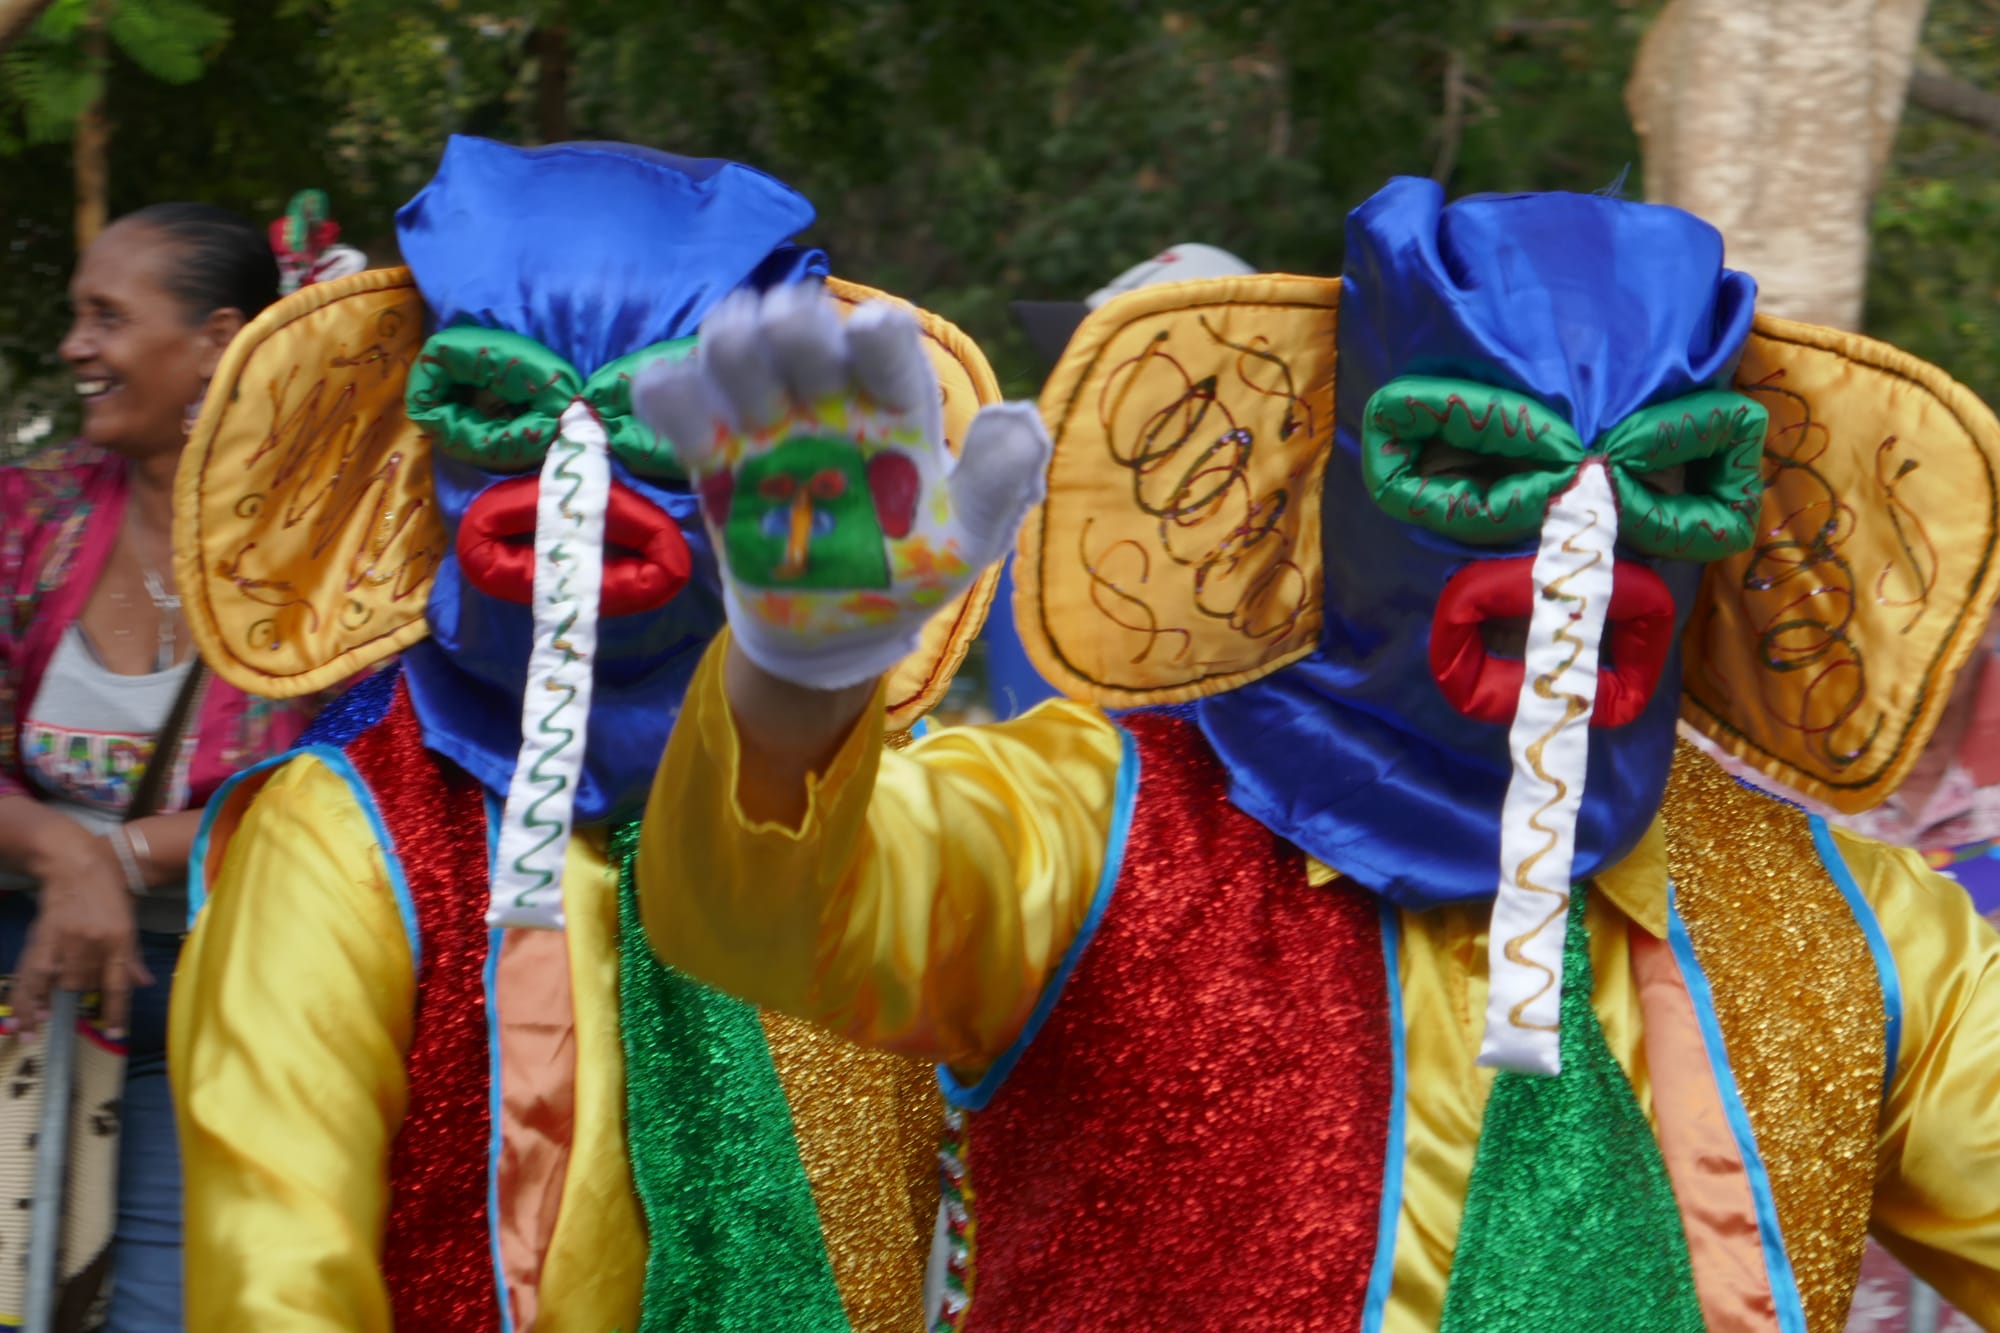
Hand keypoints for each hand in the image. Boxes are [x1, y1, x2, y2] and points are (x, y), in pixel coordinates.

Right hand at [14, 832, 149, 1039]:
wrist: (76, 864)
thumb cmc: (108, 892)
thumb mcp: (128, 921)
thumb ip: (132, 957)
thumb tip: (142, 985)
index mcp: (119, 940)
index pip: (118, 984)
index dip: (116, 1013)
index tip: (114, 1035)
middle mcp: (92, 944)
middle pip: (84, 986)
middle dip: (79, 999)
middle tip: (72, 1009)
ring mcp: (65, 942)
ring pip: (58, 984)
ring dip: (47, 1007)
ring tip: (32, 1033)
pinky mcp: (41, 939)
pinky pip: (32, 975)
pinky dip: (25, 998)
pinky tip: (22, 1019)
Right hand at [634, 283, 1050, 690]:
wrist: (838, 625)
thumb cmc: (912, 567)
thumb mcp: (968, 537)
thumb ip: (998, 482)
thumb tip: (1020, 419)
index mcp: (894, 405)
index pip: (887, 351)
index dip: (878, 335)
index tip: (873, 329)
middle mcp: (829, 397)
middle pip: (802, 333)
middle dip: (793, 326)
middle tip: (784, 331)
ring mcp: (768, 420)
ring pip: (737, 353)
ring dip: (730, 346)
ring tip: (733, 365)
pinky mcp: (714, 452)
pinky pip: (680, 405)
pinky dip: (669, 394)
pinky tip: (672, 400)